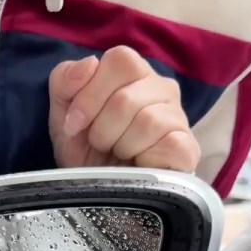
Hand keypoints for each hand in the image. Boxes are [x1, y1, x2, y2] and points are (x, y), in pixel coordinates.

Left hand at [49, 46, 200, 172]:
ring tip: (118, 154)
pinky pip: (169, 143)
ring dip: (121, 146)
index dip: (91, 94)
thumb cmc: (84, 147)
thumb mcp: (63, 112)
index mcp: (134, 73)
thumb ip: (65, 79)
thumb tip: (90, 64)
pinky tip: (138, 164)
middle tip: (99, 144)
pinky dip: (144, 158)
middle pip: (126, 98)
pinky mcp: (187, 148)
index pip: (121, 60)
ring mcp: (178, 117)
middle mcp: (162, 88)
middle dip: (101, 129)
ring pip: (147, 122)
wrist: (98, 190)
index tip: (74, 124)